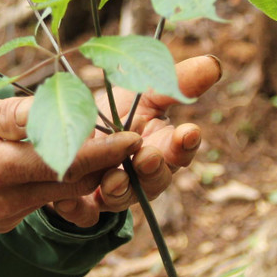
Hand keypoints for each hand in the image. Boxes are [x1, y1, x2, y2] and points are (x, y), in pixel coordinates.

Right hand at [0, 95, 142, 241]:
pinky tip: (51, 163)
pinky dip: (53, 183)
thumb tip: (59, 106)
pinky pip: (40, 202)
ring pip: (60, 195)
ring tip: (100, 146)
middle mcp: (9, 200)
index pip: (68, 161)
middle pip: (73, 183)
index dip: (106, 150)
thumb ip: (15, 115)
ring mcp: (8, 217)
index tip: (135, 137)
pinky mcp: (4, 225)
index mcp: (0, 167)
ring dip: (82, 174)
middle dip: (105, 163)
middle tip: (130, 137)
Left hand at [46, 55, 221, 227]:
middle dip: (153, 169)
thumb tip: (213, 64)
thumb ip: (174, 83)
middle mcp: (142, 177)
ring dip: (119, 189)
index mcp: (161, 149)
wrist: (69, 135)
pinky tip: (63, 200)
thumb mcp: (142, 94)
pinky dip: (75, 210)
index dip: (186, 144)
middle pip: (155, 180)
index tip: (189, 130)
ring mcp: (113, 193)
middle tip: (148, 156)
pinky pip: (82, 213)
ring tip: (112, 179)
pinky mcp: (83, 206)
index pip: (181, 151)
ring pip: (121, 198)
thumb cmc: (115, 113)